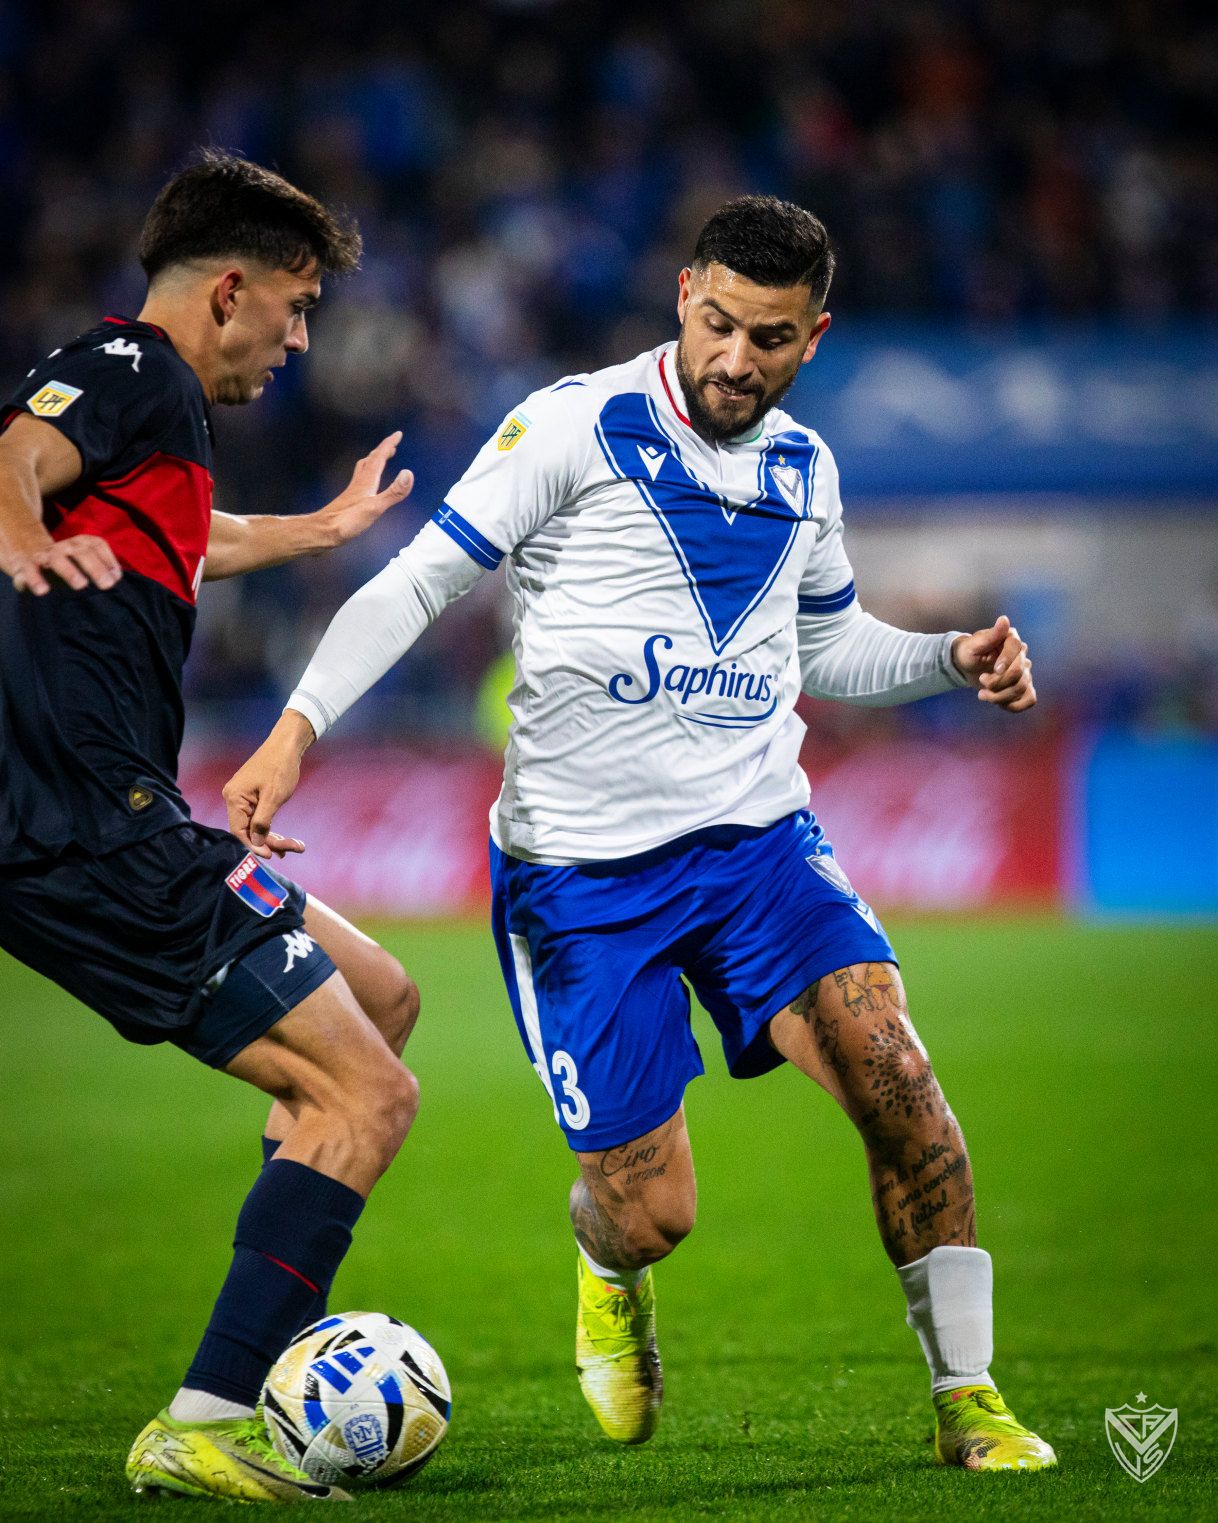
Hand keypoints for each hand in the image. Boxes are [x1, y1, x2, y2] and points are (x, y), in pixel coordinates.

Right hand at [8, 534, 121, 596]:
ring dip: (69, 570)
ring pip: (57, 558)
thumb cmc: (63, 564)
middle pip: (81, 551)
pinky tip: (42, 591)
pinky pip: (29, 570)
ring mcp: (44, 554)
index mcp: (79, 544)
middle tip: (107, 584)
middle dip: (95, 567)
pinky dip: (35, 579)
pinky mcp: (25, 565)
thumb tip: (115, 578)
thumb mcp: (81, 563)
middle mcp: (63, 546)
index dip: (108, 559)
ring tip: (80, 584)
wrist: (26, 555)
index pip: (96, 545)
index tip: (117, 578)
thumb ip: (99, 569)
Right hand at [223, 711, 314, 858]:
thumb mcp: (273, 797)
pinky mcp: (251, 796)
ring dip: (272, 836)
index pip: (238, 830)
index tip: (270, 855)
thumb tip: (256, 842)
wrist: (286, 745)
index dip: (254, 845)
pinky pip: (257, 817)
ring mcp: (241, 796)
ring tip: (293, 846)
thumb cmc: (280, 767)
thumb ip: (262, 822)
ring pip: (254, 825)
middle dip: (268, 841)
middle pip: (247, 829)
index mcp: (234, 798)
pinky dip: (269, 826)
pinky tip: (283, 838)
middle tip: (289, 850)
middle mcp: (233, 798)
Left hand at [314, 431, 413, 548]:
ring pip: (363, 470)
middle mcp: (358, 483)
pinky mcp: (348, 502)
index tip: (398, 434)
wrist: (323, 532)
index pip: (379, 457)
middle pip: (371, 460)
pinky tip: (366, 485)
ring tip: (380, 459)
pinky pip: (360, 481)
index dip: (389, 445)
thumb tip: (408, 473)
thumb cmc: (346, 522)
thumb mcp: (375, 508)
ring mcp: (352, 492)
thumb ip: (393, 492)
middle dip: (382, 450)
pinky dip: (367, 476)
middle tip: (392, 444)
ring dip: (373, 461)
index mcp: (366, 482)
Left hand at [950, 615, 1035, 712]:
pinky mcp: (1024, 686)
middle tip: (981, 681)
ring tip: (982, 694)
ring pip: (1022, 688)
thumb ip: (990, 635)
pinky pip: (1030, 700)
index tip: (992, 671)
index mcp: (1011, 639)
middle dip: (997, 683)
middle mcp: (1021, 655)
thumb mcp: (973, 645)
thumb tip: (1004, 619)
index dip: (1006, 661)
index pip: (1017, 648)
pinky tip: (998, 703)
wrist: (966, 666)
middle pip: (1019, 673)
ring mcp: (1025, 671)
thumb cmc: (968, 652)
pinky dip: (1014, 705)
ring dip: (999, 696)